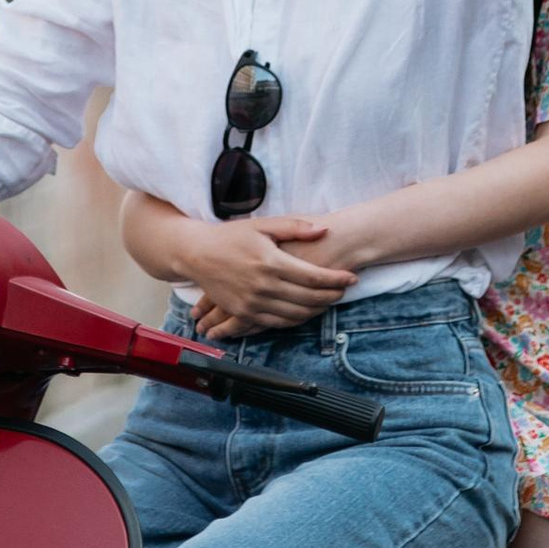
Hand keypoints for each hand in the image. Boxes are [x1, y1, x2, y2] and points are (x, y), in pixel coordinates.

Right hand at [178, 215, 355, 335]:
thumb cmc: (231, 236)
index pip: (313, 277)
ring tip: (329, 301)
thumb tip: (323, 230)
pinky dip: (296, 320)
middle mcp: (263, 285)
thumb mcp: (263, 225)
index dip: (336, 279)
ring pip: (296, 315)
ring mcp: (253, 302)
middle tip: (345, 290)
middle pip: (309, 298)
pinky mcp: (244, 312)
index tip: (351, 278)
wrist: (197, 253)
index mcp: (271, 261)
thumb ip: (295, 227)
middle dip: (332, 296)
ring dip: (317, 310)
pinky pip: (277, 322)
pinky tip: (306, 312)